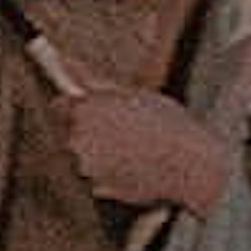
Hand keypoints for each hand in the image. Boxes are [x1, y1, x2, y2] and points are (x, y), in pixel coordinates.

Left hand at [59, 87, 238, 217]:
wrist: (192, 166)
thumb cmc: (169, 125)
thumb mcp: (134, 94)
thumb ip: (96, 82)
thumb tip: (66, 61)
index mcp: (86, 109)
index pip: (59, 107)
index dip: (76, 109)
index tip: (91, 112)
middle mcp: (78, 139)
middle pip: (71, 133)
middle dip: (89, 132)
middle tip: (124, 132)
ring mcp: (86, 167)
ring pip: (84, 158)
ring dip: (100, 155)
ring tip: (134, 151)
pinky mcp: (97, 189)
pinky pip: (96, 179)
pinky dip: (110, 175)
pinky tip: (136, 168)